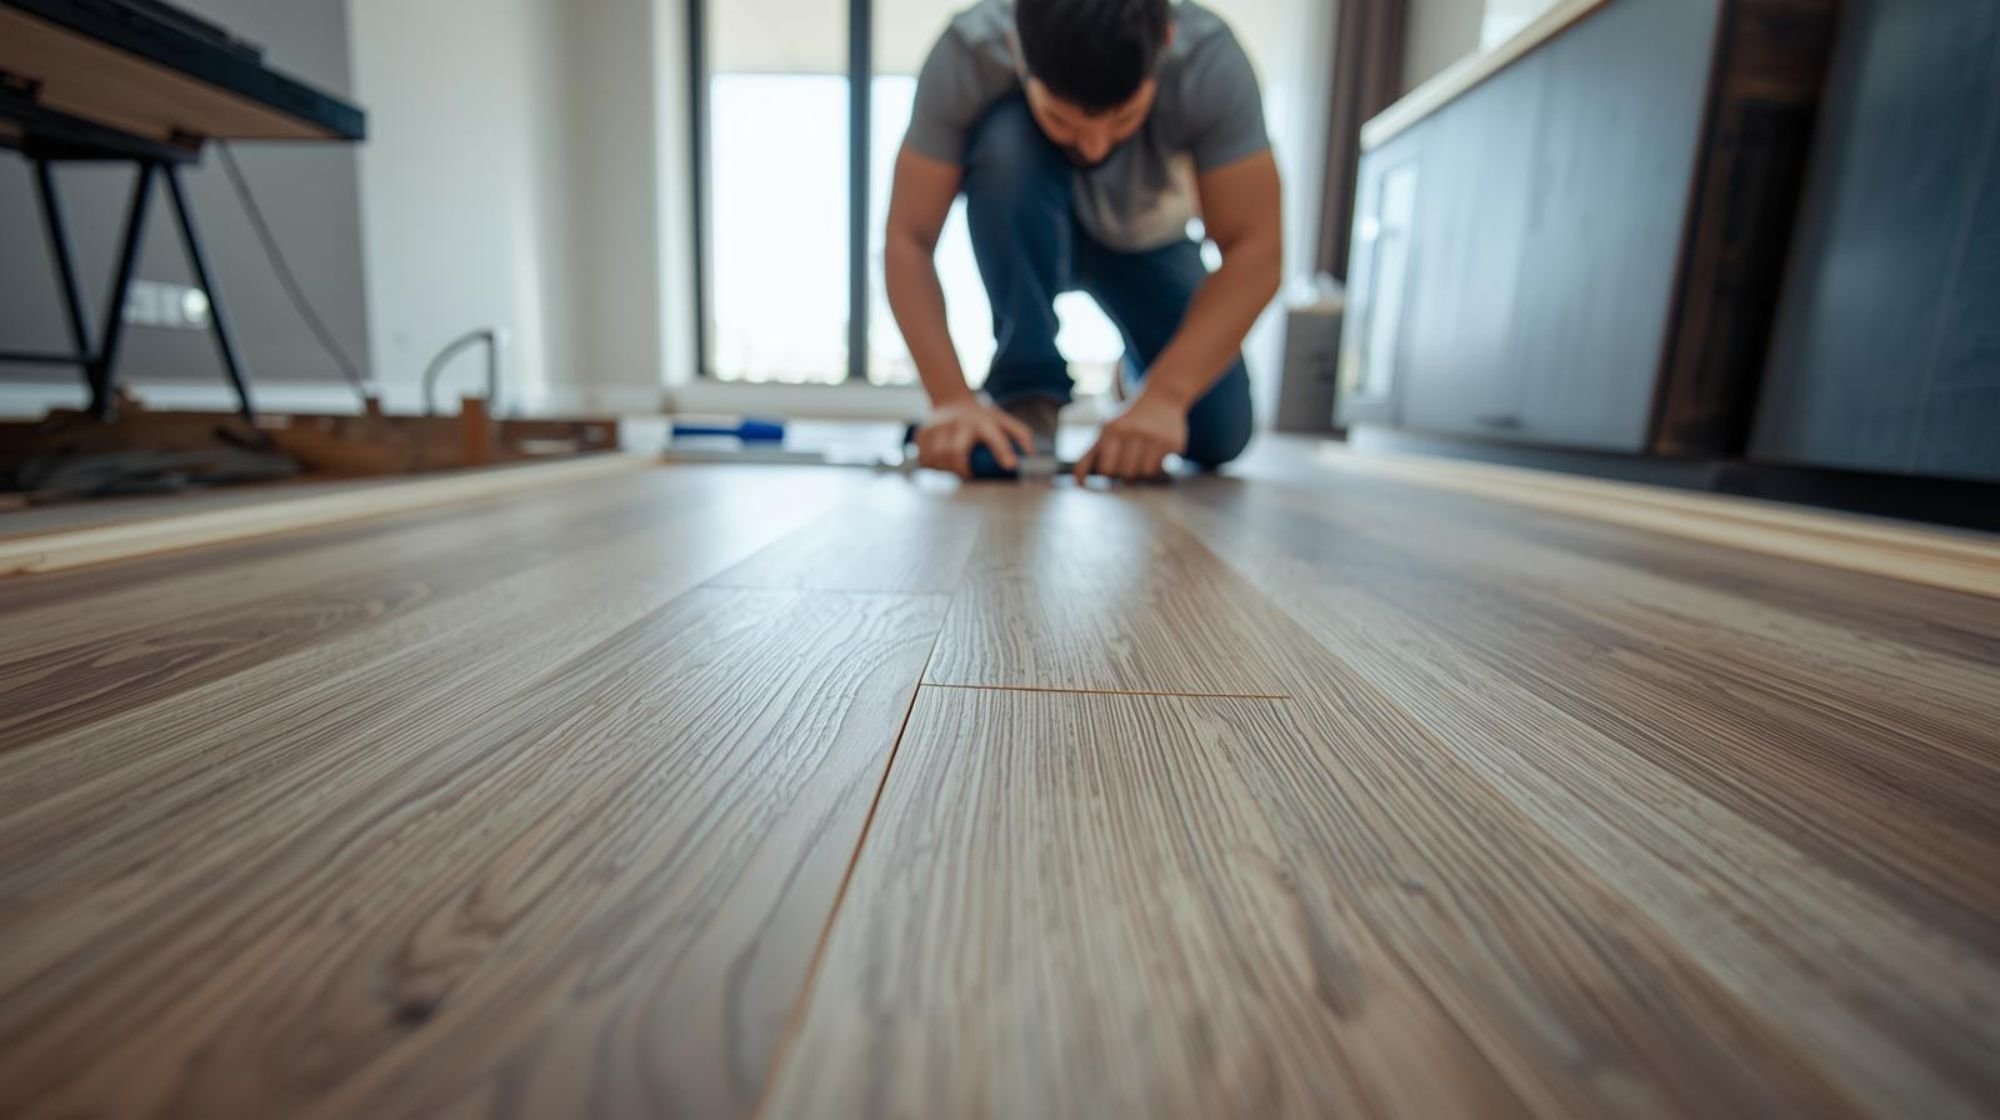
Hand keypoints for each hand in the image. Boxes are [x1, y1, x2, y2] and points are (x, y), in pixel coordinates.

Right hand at [916, 399, 1034, 477]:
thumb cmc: (981, 417)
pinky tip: (938, 461)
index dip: (1004, 452)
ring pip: (936, 457)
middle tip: (967, 475)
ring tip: (952, 467)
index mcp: (982, 421)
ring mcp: (938, 427)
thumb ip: (1021, 435)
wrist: (951, 400)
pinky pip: (923, 456)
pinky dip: (930, 463)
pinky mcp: (923, 432)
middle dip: (960, 469)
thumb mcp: (1003, 420)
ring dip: (944, 468)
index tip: (1011, 466)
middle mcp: (959, 423)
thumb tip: (1032, 454)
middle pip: (954, 452)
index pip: (995, 438)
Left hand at [1076, 391, 1187, 482]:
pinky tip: (1155, 454)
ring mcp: (1155, 437)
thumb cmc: (1128, 420)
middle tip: (1127, 462)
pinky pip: (1161, 469)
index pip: (1106, 469)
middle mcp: (1134, 432)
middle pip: (1126, 474)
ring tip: (1141, 459)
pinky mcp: (1172, 443)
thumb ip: (1090, 455)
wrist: (1162, 398)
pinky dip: (1156, 467)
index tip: (1110, 468)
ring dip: (1141, 473)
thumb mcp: (1106, 430)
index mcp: (1113, 430)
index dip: (1108, 473)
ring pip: (1144, 474)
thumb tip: (1077, 481)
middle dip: (1124, 473)